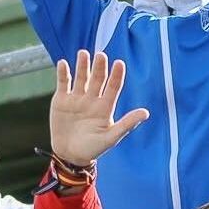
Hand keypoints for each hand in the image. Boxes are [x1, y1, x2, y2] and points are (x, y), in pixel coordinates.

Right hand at [50, 50, 150, 166]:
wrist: (70, 155)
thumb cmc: (93, 148)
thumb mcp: (111, 137)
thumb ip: (127, 124)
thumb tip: (146, 112)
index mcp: (105, 106)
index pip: (113, 87)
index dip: (117, 76)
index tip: (120, 63)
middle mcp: (92, 99)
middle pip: (97, 79)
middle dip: (100, 67)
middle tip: (101, 55)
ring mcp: (77, 98)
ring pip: (81, 78)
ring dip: (82, 66)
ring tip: (83, 53)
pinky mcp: (62, 100)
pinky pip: (63, 83)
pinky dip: (63, 73)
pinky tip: (63, 63)